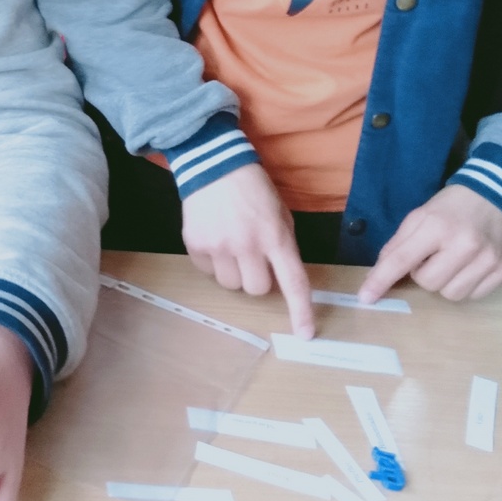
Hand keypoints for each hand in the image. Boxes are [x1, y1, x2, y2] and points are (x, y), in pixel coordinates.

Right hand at [181, 164, 314, 336]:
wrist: (214, 166)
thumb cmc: (254, 189)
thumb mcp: (280, 214)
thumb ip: (282, 246)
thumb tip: (280, 278)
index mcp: (276, 237)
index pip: (293, 282)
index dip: (301, 310)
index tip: (305, 333)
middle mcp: (248, 246)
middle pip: (257, 290)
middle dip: (258, 279)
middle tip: (254, 258)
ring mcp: (219, 247)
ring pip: (231, 285)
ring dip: (234, 273)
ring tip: (231, 246)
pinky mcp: (196, 245)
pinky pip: (208, 272)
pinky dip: (213, 262)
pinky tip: (214, 238)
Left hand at [357, 185, 501, 304]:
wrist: (500, 193)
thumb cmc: (453, 207)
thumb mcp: (420, 216)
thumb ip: (398, 246)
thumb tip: (376, 277)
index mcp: (437, 226)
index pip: (402, 260)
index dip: (381, 280)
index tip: (366, 297)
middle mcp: (465, 244)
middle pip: (428, 284)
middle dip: (424, 274)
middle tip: (433, 256)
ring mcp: (489, 259)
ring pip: (452, 295)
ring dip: (445, 282)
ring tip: (452, 261)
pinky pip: (475, 295)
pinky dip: (467, 285)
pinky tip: (471, 266)